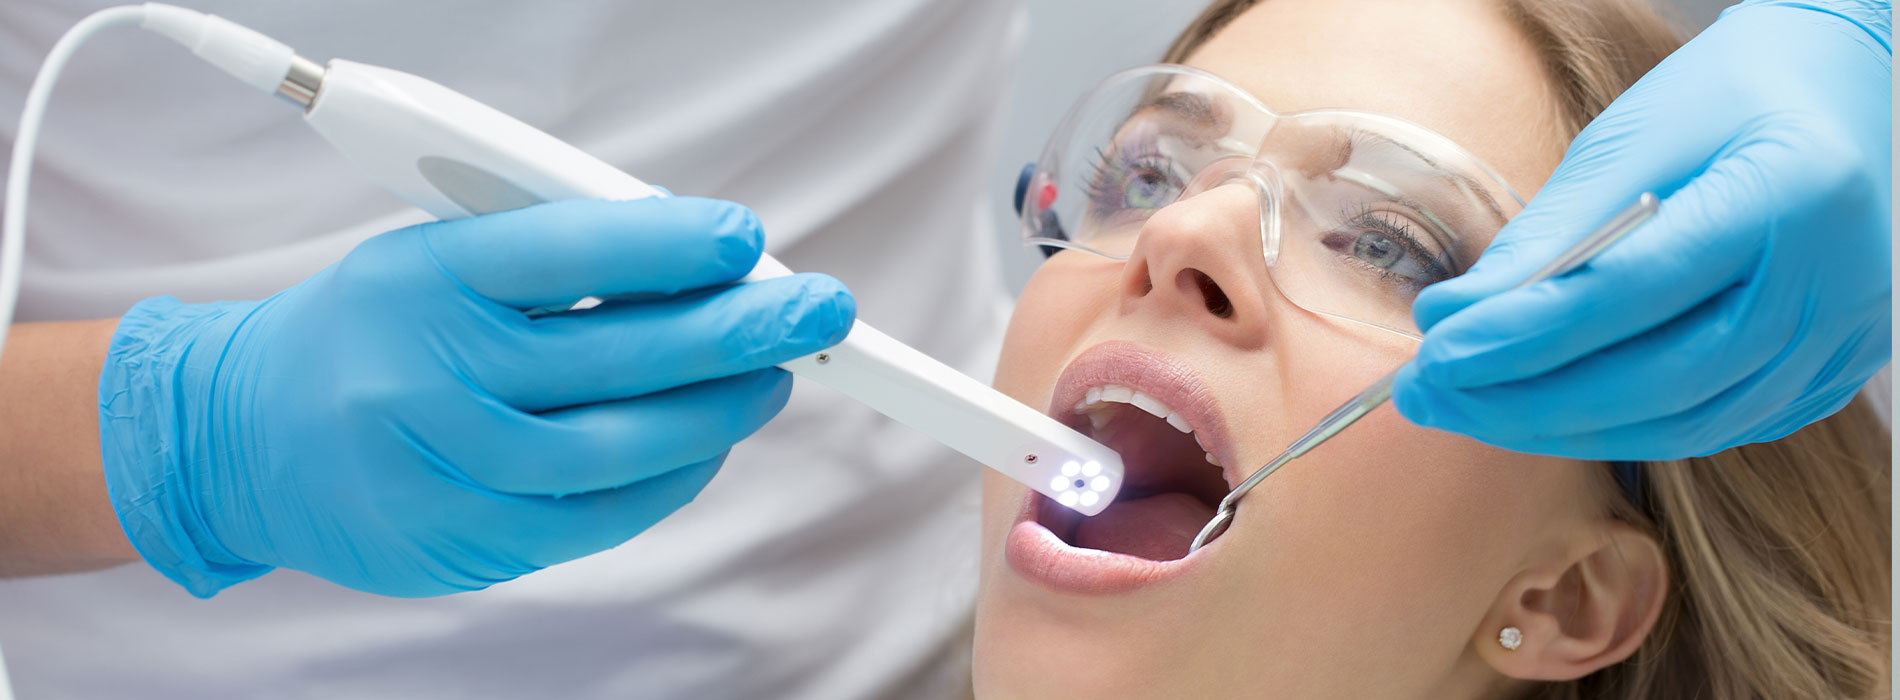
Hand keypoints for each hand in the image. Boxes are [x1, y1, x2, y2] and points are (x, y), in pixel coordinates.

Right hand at [98, 197, 854, 596]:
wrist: (243, 438)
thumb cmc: (371, 331)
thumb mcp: (436, 258)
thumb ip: (553, 257)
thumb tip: (699, 264)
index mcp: (421, 278)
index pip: (562, 250)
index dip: (663, 245)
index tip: (744, 239)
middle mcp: (427, 373)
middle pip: (613, 353)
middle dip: (736, 330)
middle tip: (816, 311)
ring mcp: (444, 467)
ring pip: (619, 446)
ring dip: (718, 411)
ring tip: (773, 377)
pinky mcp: (462, 539)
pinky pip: (598, 515)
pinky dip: (670, 478)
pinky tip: (709, 442)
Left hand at [1391, 0, 1890, 459]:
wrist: (1847, 97)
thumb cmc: (1730, 99)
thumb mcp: (1633, 138)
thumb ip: (1549, 234)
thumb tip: (1453, 319)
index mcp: (1787, 197)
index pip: (1628, 293)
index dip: (1520, 337)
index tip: (1434, 356)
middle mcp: (1832, 286)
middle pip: (1656, 381)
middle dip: (1523, 400)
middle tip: (1427, 396)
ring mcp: (1840, 341)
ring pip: (1683, 424)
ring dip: (1560, 428)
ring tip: (1467, 406)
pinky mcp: (1831, 374)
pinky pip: (1713, 427)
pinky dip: (1621, 428)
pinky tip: (1546, 411)